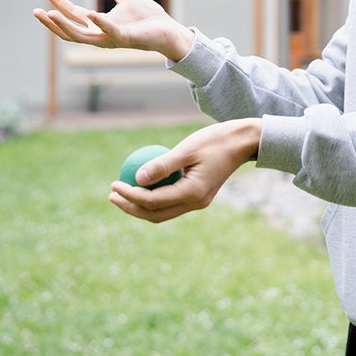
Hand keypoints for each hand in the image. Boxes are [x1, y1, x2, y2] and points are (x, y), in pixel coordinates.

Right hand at [32, 0, 193, 61]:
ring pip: (81, 36)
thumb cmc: (149, 17)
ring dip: (64, 26)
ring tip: (50, 14)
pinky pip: (110, 31)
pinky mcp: (125, 39)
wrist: (169, 29)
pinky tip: (91, 14)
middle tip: (36, 9)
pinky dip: (100, 23)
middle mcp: (100, 35)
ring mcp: (111, 39)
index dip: (57, 3)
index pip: (72, 14)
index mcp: (99, 24)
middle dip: (51, 21)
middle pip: (69, 30)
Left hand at [109, 119, 261, 222]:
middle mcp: (195, 203)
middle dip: (130, 208)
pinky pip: (171, 202)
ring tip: (121, 193)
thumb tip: (135, 177)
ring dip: (140, 205)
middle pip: (155, 214)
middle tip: (111, 194)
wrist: (243, 143)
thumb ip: (162, 165)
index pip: (152, 201)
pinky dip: (154, 198)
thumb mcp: (187, 148)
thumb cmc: (215, 141)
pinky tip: (141, 185)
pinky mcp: (198, 196)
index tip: (114, 184)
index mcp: (193, 193)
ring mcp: (198, 202)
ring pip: (163, 212)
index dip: (130, 195)